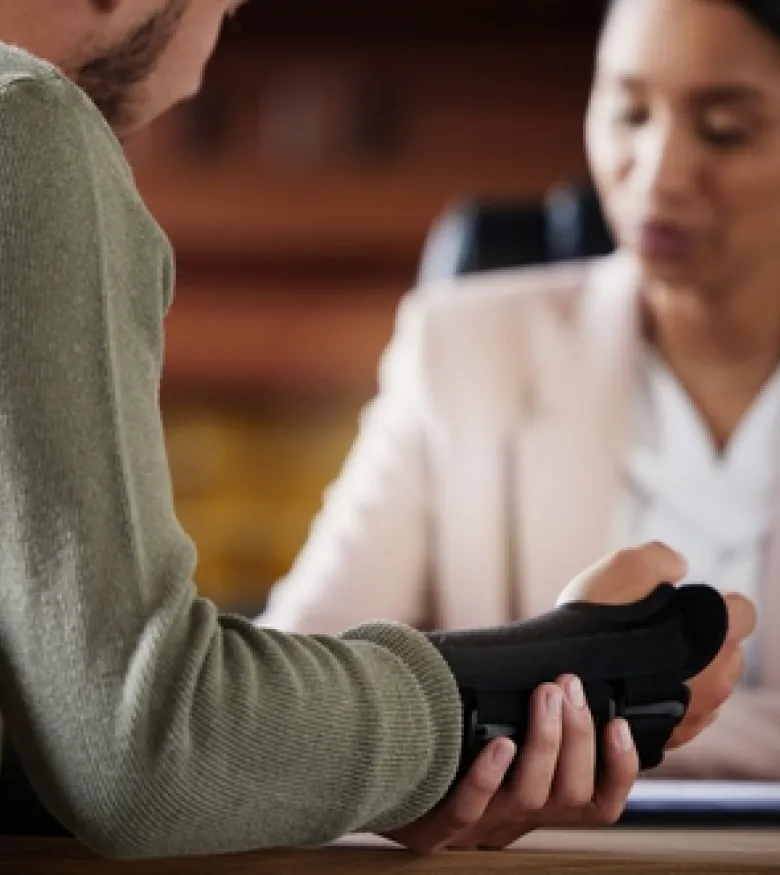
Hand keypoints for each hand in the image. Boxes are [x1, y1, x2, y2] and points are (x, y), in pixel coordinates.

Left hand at [384, 674, 638, 853]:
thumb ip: (526, 712)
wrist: (376, 785)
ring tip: (546, 695)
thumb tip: (563, 665)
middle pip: (569, 795)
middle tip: (568, 686)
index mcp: (537, 803)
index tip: (618, 723)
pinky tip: (499, 743)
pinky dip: (487, 777)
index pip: (599, 803)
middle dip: (578, 737)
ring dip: (545, 743)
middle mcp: (515, 821)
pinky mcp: (433, 831)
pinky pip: (467, 810)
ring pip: (529, 799)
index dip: (620, 770)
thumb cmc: (444, 753)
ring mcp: (476, 829)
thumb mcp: (494, 738)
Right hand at [556, 541, 755, 750]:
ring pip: (706, 688)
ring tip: (640, 663)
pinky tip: (633, 689)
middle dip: (703, 642)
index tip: (682, 602)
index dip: (714, 602)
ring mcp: (696, 715)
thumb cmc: (593, 626)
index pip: (742, 612)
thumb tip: (677, 566)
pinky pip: (682, 716)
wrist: (559, 683)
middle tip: (656, 632)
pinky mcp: (671, 739)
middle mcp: (717, 680)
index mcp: (716, 635)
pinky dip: (665, 702)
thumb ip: (662, 558)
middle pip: (727, 653)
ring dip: (686, 675)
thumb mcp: (625, 566)